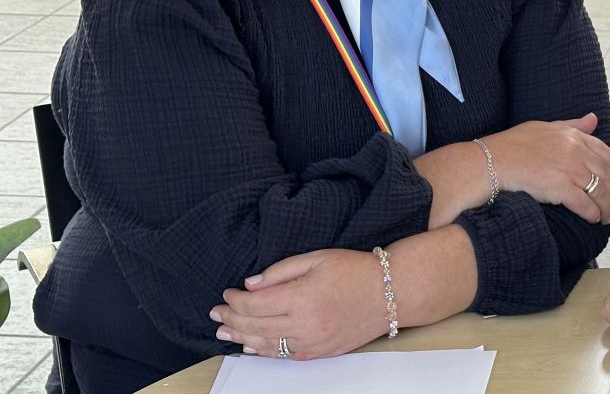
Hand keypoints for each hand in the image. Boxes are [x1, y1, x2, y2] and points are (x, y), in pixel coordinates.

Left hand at [210, 249, 386, 359]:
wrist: (391, 292)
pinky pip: (286, 355)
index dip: (234, 301)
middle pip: (255, 326)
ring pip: (267, 345)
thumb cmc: (355, 270)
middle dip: (231, 320)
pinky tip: (253, 346)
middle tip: (216, 315)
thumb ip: (280, 271)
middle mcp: (305, 324)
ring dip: (242, 339)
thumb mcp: (317, 258)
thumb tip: (250, 285)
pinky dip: (265, 352)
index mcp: (301, 297)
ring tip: (225, 333)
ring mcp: (313, 341)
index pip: (253, 304)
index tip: (226, 294)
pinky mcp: (322, 351)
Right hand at [483, 113, 609, 223]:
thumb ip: (572, 125)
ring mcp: (569, 169)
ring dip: (606, 207)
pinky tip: (593, 219)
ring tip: (605, 217)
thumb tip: (594, 119)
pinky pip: (585, 204)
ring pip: (599, 191)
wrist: (493, 161)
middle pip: (606, 175)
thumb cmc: (514, 145)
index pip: (606, 154)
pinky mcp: (560, 188)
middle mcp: (575, 151)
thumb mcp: (545, 127)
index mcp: (573, 136)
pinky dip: (592, 213)